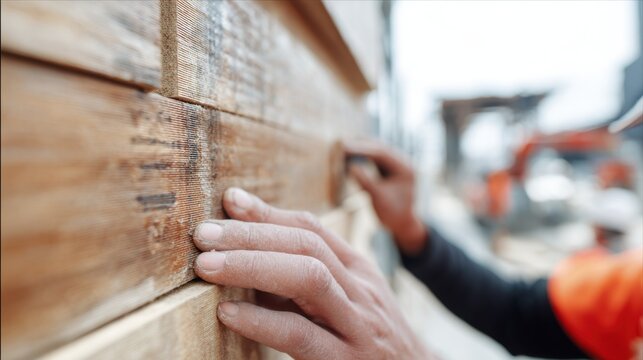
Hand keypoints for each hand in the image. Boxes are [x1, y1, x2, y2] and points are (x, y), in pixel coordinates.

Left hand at [192, 188, 432, 359]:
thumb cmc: (368, 338)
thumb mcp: (346, 300)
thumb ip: (304, 278)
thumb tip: (246, 256)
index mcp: (357, 269)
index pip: (312, 229)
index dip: (268, 212)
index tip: (230, 200)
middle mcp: (360, 289)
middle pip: (306, 245)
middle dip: (252, 234)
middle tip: (203, 234)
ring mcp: (357, 324)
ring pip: (307, 278)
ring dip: (252, 265)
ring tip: (208, 265)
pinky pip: (301, 334)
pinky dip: (262, 320)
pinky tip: (228, 313)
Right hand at [344, 140, 426, 254]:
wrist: (401, 225)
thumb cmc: (393, 214)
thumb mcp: (379, 198)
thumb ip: (366, 181)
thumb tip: (350, 166)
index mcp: (405, 167)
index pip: (381, 153)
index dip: (361, 148)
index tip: (344, 146)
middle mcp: (401, 162)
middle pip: (378, 148)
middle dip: (360, 145)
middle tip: (340, 141)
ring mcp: (395, 165)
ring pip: (375, 152)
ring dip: (359, 149)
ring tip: (342, 146)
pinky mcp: (387, 170)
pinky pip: (373, 159)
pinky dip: (361, 157)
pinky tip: (348, 155)